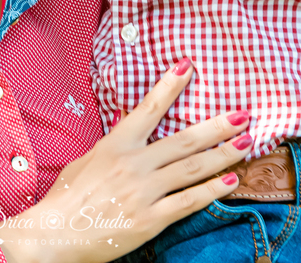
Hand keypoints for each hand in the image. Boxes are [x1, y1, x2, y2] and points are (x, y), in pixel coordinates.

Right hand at [0, 60, 252, 262]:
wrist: (53, 235)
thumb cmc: (65, 199)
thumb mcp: (86, 162)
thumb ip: (113, 150)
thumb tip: (132, 139)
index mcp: (115, 145)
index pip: (148, 109)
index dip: (170, 86)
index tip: (188, 66)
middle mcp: (133, 164)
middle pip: (184, 140)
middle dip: (217, 126)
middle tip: (243, 115)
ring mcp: (143, 192)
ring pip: (193, 168)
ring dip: (224, 154)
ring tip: (246, 143)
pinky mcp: (150, 219)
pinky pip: (188, 201)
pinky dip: (212, 190)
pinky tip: (230, 181)